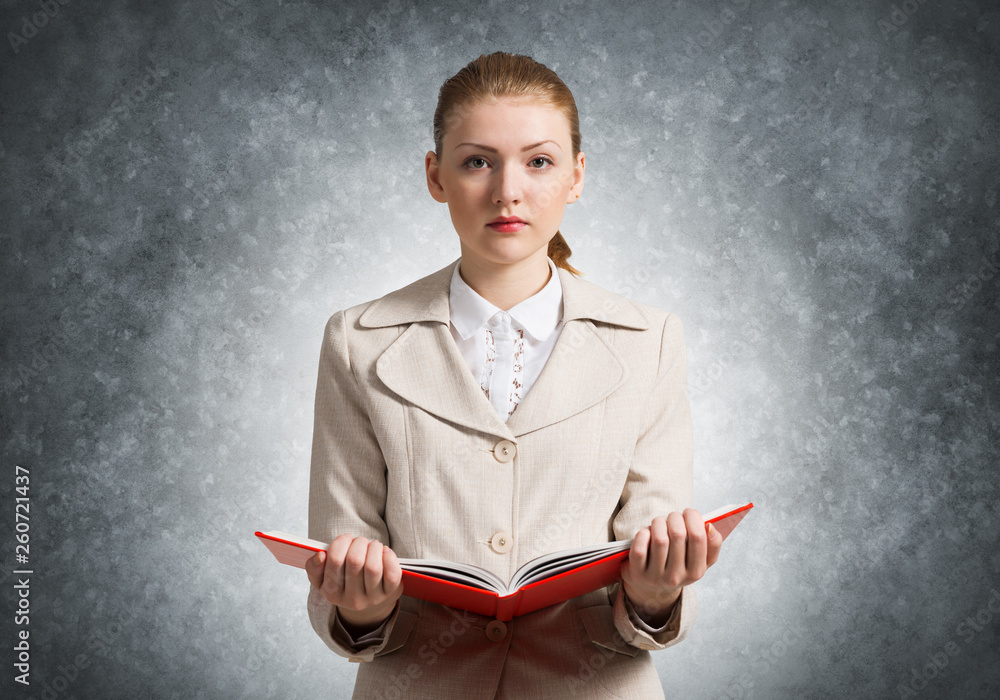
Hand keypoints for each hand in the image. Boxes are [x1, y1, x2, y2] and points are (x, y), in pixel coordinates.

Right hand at [305, 534, 403, 630]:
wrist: (368, 601)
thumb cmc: (344, 581)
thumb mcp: (323, 578)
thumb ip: (314, 567)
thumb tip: (320, 555)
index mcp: (332, 593)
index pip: (334, 561)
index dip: (340, 542)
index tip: (345, 539)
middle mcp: (352, 600)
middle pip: (355, 561)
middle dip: (358, 542)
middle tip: (360, 541)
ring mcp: (373, 598)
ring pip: (373, 567)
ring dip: (373, 547)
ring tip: (372, 545)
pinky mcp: (390, 593)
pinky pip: (392, 573)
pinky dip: (389, 557)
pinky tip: (384, 552)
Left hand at [620, 509, 722, 624]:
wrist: (652, 590)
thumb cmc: (678, 566)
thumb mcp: (700, 561)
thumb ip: (712, 545)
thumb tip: (709, 526)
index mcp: (696, 572)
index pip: (699, 538)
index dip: (694, 518)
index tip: (689, 513)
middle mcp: (676, 577)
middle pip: (678, 535)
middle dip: (675, 517)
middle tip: (673, 516)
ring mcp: (656, 576)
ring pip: (659, 539)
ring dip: (659, 523)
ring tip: (660, 522)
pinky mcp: (638, 573)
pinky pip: (640, 547)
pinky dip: (643, 534)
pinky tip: (647, 533)